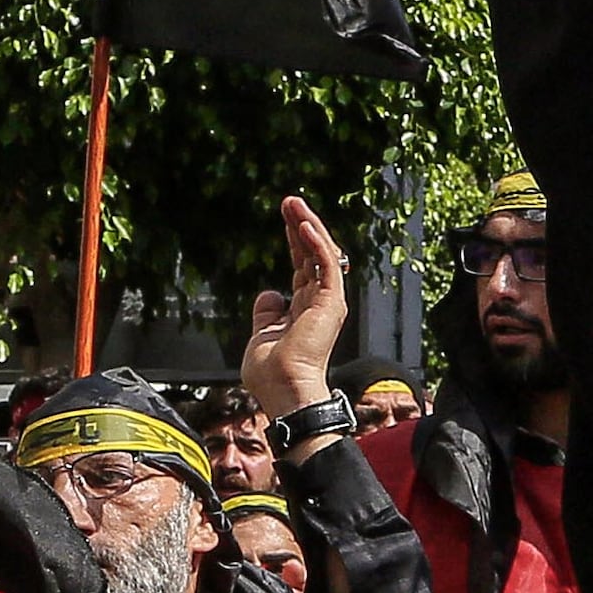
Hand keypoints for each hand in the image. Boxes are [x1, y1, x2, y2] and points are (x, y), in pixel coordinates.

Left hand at [244, 192, 351, 417]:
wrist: (284, 391)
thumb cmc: (272, 375)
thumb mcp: (261, 335)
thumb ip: (266, 313)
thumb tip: (268, 293)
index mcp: (306, 309)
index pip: (303, 265)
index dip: (294, 240)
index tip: (287, 218)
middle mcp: (321, 302)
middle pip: (313, 253)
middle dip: (302, 224)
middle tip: (290, 201)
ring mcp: (328, 301)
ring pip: (322, 253)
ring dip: (308, 226)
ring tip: (294, 204)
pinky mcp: (330, 302)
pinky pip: (326, 264)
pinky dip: (316, 243)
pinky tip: (302, 226)